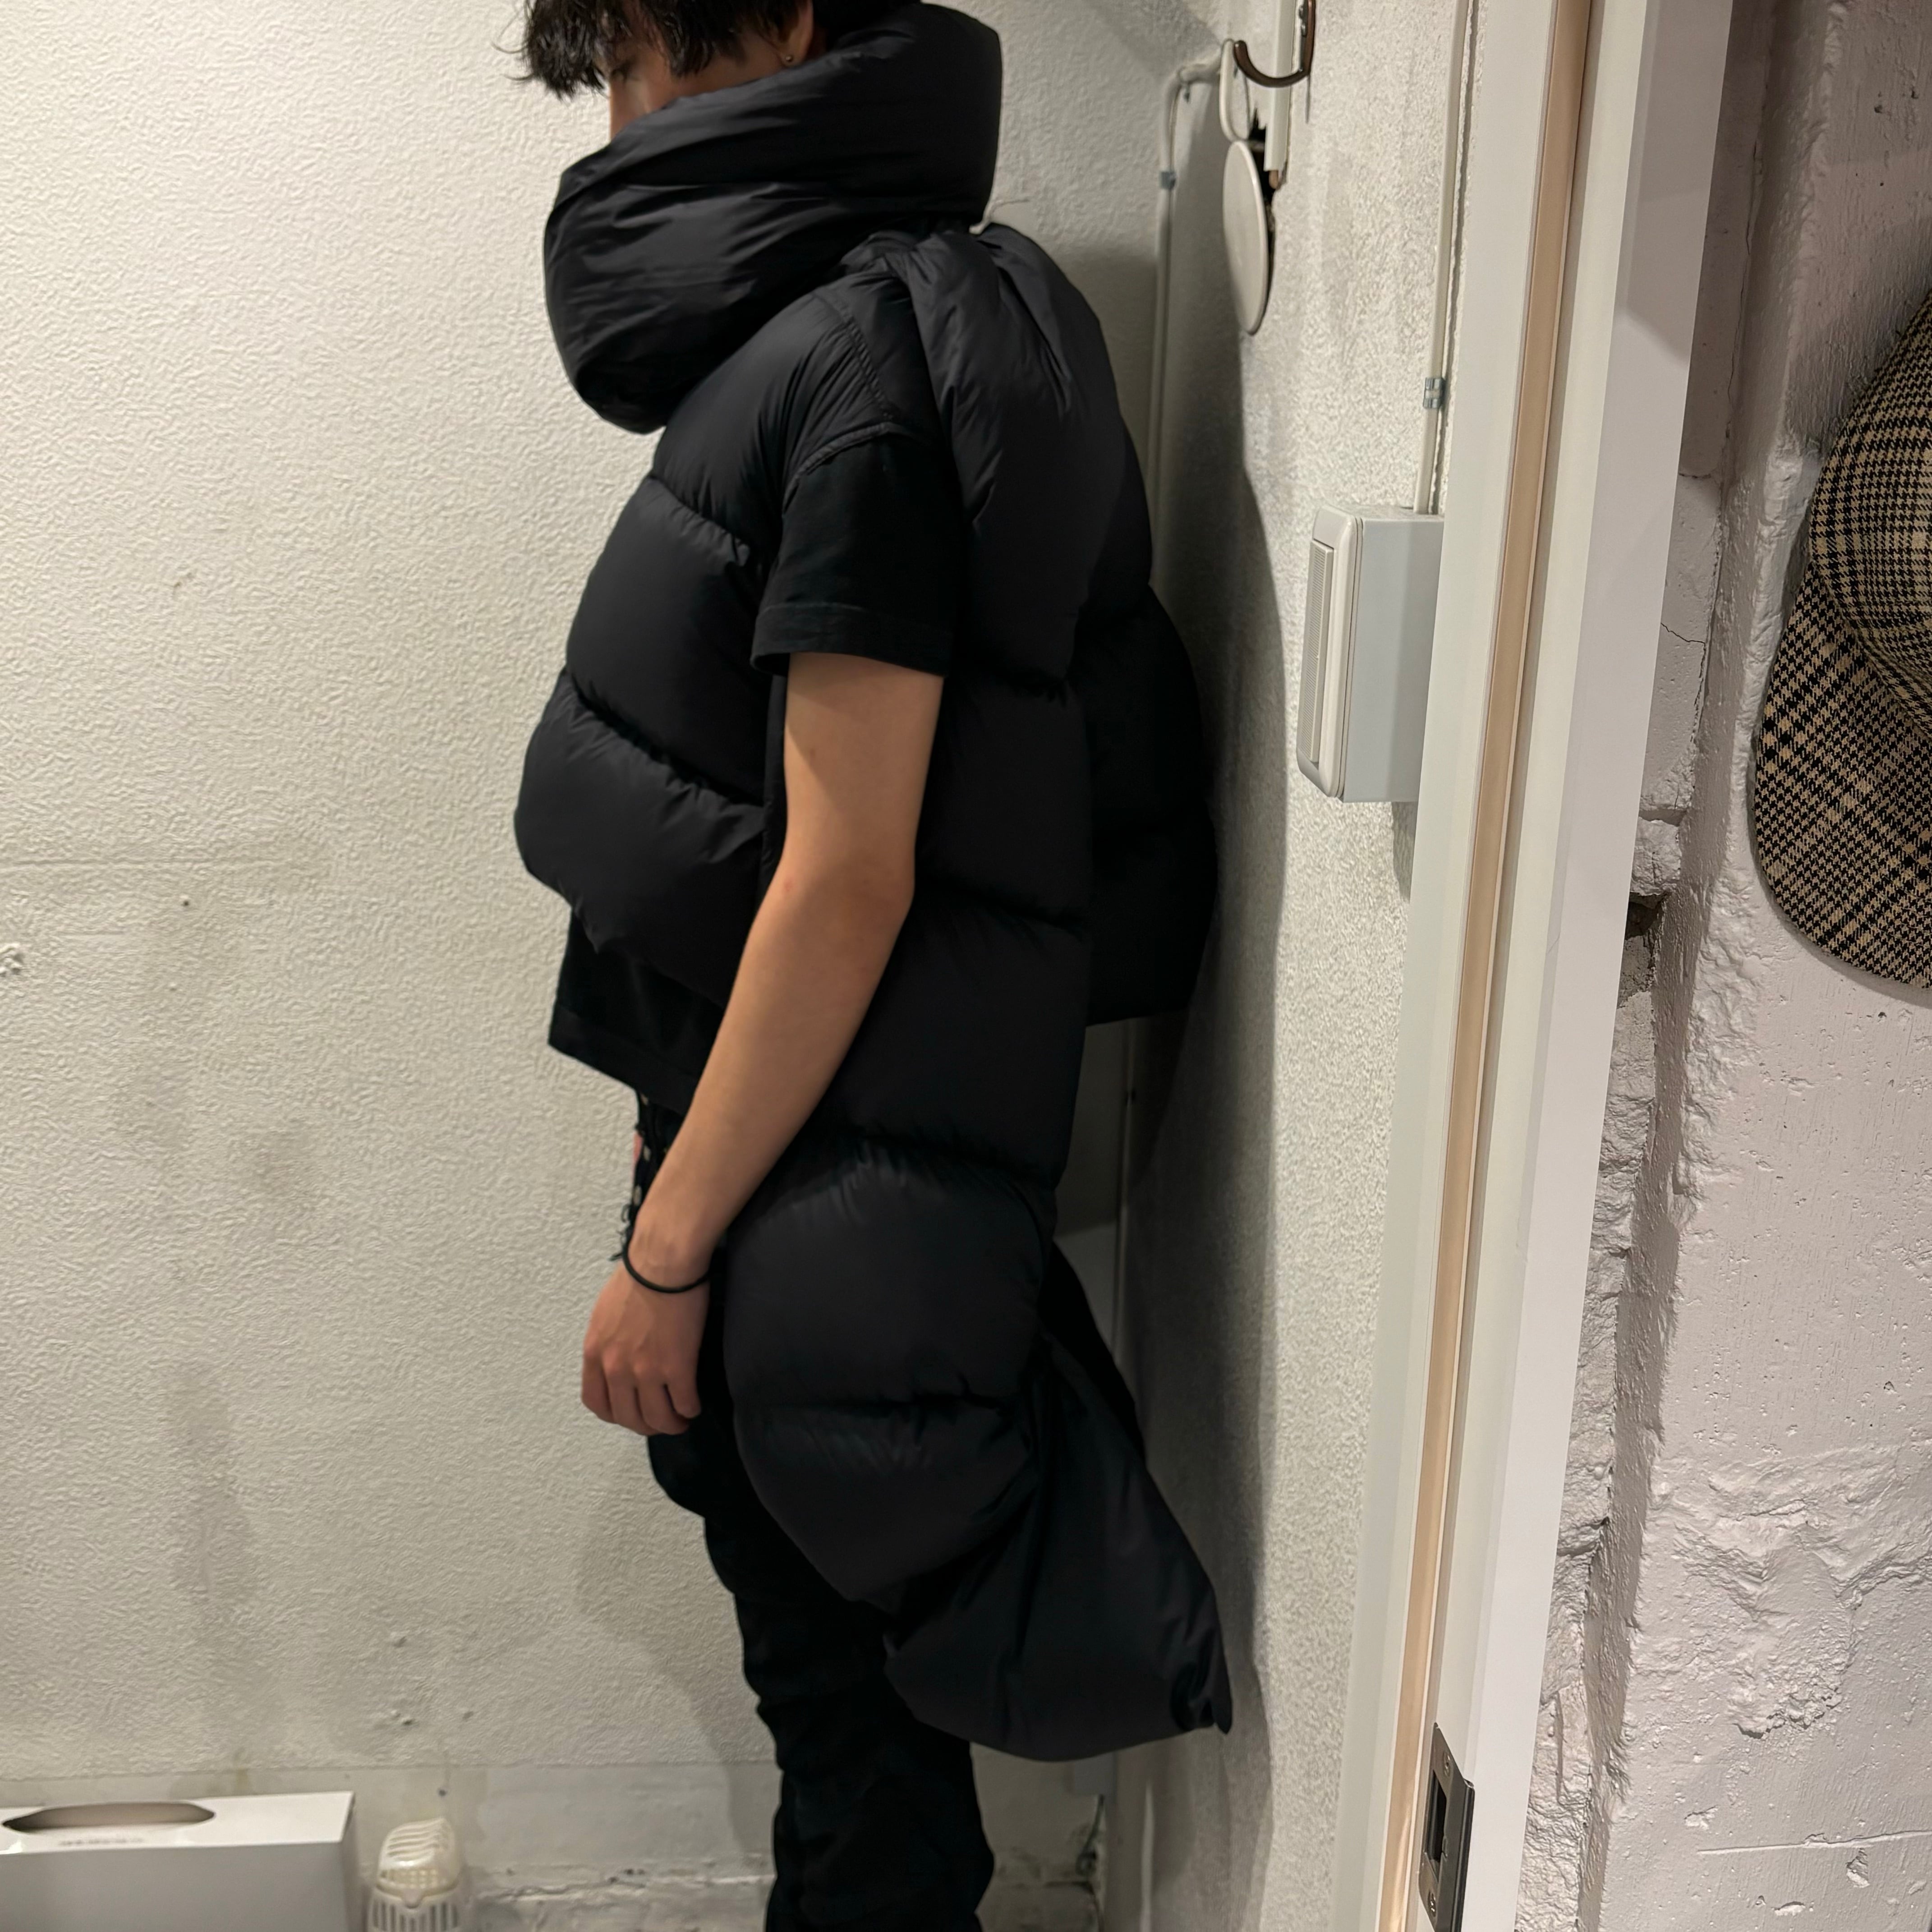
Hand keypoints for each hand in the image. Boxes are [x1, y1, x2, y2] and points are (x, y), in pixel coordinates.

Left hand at [580, 1253, 708, 1437]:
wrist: (663, 1262)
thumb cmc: (638, 1275)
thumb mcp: (605, 1313)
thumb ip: (607, 1342)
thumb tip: (619, 1356)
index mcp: (595, 1354)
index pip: (597, 1403)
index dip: (615, 1415)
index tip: (629, 1413)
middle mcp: (616, 1368)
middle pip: (628, 1418)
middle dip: (645, 1426)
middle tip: (659, 1421)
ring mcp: (646, 1371)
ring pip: (657, 1418)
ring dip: (669, 1425)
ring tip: (680, 1420)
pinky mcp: (677, 1367)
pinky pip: (684, 1403)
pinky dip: (690, 1409)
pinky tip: (694, 1404)